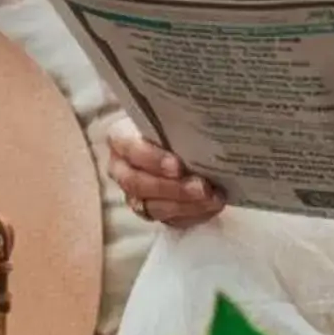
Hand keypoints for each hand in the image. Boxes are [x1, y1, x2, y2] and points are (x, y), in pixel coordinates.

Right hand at [107, 117, 224, 229]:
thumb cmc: (172, 121)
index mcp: (119, 138)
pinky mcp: (152, 211)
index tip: (178, 166)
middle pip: (138, 184)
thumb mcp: (171, 114)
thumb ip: (177, 119)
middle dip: (173, 188)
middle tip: (203, 187)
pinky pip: (170, 220)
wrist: (177, 137)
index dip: (152, 160)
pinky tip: (212, 207)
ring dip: (186, 205)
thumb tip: (201, 120)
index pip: (130, 150)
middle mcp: (121, 169)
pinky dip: (192, 215)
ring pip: (153, 207)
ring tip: (214, 198)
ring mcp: (134, 194)